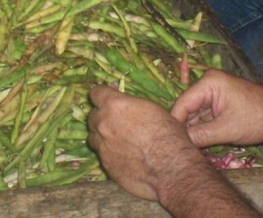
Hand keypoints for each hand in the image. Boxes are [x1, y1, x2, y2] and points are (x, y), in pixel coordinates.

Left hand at [88, 86, 208, 202]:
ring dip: (103, 136)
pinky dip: (110, 154)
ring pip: (94, 137)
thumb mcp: (151, 109)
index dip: (103, 95)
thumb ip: (131, 106)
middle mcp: (103, 124)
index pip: (96, 93)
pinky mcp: (106, 165)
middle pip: (93, 116)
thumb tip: (126, 106)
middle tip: (116, 122)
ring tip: (119, 141)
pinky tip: (124, 157)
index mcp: (114, 105)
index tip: (108, 98)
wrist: (170, 168)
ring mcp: (102, 146)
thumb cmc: (167, 135)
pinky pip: (102, 155)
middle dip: (102, 117)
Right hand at [171, 70, 262, 148]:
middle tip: (180, 150)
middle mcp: (207, 86)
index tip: (170, 144)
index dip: (174, 125)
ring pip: (194, 116)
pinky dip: (202, 132)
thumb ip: (201, 136)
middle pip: (187, 110)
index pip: (182, 104)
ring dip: (194, 133)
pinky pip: (204, 119)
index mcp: (208, 83)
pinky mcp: (219, 106)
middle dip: (184, 130)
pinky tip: (200, 146)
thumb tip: (178, 145)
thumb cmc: (258, 118)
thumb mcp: (228, 129)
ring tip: (188, 150)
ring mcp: (213, 96)